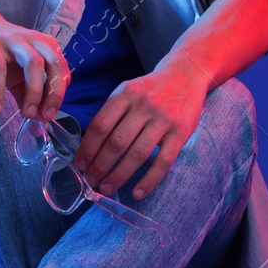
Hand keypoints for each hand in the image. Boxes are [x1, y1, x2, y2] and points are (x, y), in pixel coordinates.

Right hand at [0, 8, 71, 121]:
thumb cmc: (2, 50)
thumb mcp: (18, 72)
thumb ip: (27, 93)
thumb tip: (37, 118)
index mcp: (45, 45)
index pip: (61, 69)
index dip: (60, 93)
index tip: (50, 113)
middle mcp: (33, 40)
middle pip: (54, 63)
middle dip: (54, 92)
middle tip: (46, 115)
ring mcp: (13, 41)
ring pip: (32, 64)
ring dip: (33, 92)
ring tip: (27, 114)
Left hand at [74, 63, 209, 200]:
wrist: (187, 74)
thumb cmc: (151, 89)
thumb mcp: (128, 91)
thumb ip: (112, 113)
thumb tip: (90, 147)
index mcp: (125, 94)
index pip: (101, 125)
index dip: (88, 148)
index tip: (80, 164)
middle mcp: (144, 106)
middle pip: (117, 142)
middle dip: (100, 166)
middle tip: (91, 180)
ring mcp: (164, 120)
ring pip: (138, 154)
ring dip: (119, 175)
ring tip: (107, 188)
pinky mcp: (181, 133)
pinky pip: (163, 162)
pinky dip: (149, 180)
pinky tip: (137, 192)